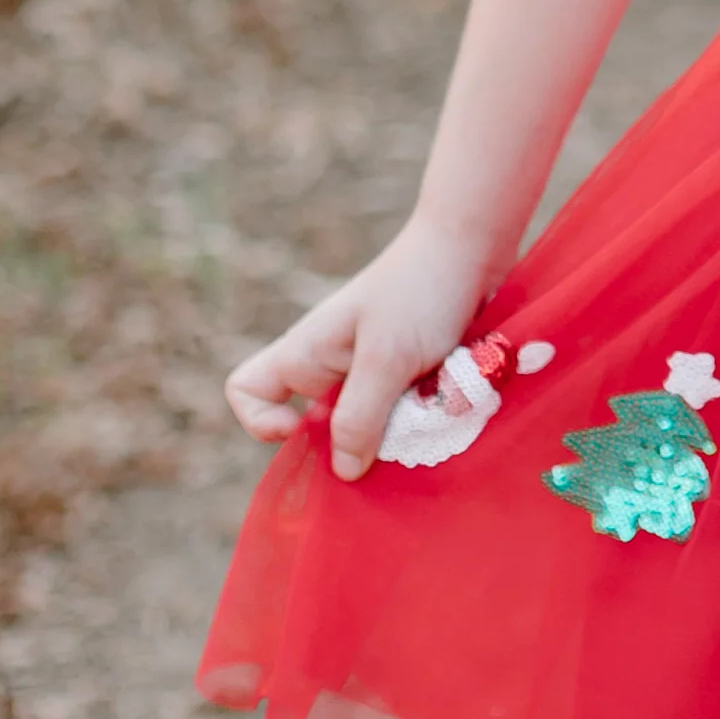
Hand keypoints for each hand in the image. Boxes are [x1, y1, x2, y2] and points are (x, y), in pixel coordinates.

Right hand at [224, 217, 495, 484]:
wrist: (472, 246)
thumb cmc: (420, 290)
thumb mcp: (386, 357)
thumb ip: (359, 415)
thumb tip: (341, 472)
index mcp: (308, 352)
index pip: (247, 391)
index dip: (260, 421)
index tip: (303, 429)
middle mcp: (331, 364)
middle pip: (315, 428)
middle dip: (349, 446)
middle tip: (390, 443)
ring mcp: (369, 370)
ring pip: (364, 427)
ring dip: (393, 435)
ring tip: (427, 422)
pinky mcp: (404, 373)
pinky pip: (397, 415)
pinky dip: (417, 421)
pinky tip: (445, 412)